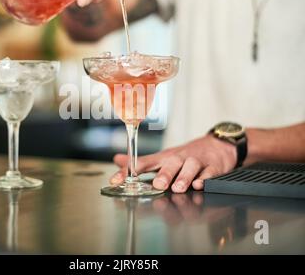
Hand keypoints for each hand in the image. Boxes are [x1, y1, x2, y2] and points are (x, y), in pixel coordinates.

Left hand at [111, 135, 236, 192]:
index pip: (144, 163)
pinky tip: (199, 184)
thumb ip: (141, 162)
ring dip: (184, 177)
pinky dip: (205, 178)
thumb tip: (117, 159)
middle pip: (171, 163)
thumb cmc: (185, 155)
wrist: (216, 145)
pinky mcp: (213, 167)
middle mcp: (179, 158)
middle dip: (165, 174)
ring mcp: (196, 162)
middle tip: (158, 185)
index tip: (115, 180)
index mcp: (164, 158)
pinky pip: (210, 172)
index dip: (129, 171)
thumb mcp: (162, 157)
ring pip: (191, 167)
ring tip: (178, 187)